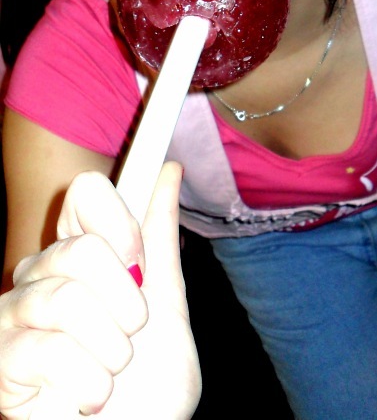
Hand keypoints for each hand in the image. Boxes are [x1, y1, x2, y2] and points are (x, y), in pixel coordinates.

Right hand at [0, 162, 200, 418]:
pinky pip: (49, 351)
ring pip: (67, 299)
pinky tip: (87, 399)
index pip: (87, 194)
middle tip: (129, 334)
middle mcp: (42, 275)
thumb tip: (169, 169)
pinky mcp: (0, 360)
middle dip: (126, 302)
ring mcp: (14, 315)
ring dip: (111, 350)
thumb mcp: (167, 308)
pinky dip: (88, 384)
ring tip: (109, 372)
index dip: (118, 221)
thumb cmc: (148, 388)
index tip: (136, 258)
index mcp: (85, 255)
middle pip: (81, 247)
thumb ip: (160, 242)